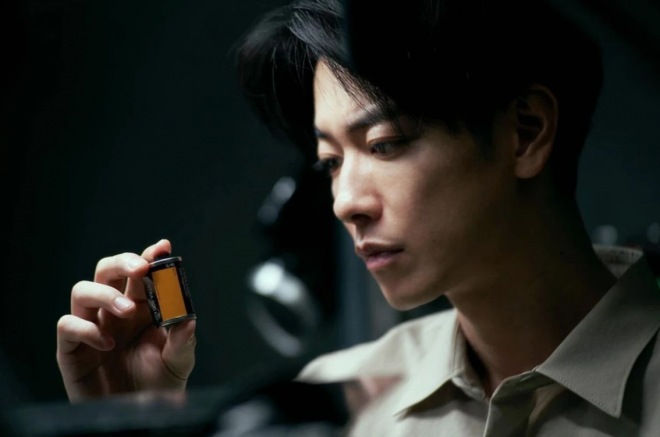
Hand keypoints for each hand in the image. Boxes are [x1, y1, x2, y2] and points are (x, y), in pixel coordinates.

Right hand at [56, 239, 196, 401]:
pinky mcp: (72, 350)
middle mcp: (114, 312)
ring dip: (105, 294)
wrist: (139, 417)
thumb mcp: (179, 363)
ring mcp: (91, 328)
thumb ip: (184, 341)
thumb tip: (189, 318)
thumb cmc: (158, 386)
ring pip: (82, 290)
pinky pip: (67, 325)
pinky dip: (86, 328)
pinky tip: (107, 343)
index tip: (163, 248)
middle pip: (106, 271)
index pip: (142, 274)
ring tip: (126, 311)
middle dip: (122, 262)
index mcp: (141, 308)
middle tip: (140, 268)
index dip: (150, 256)